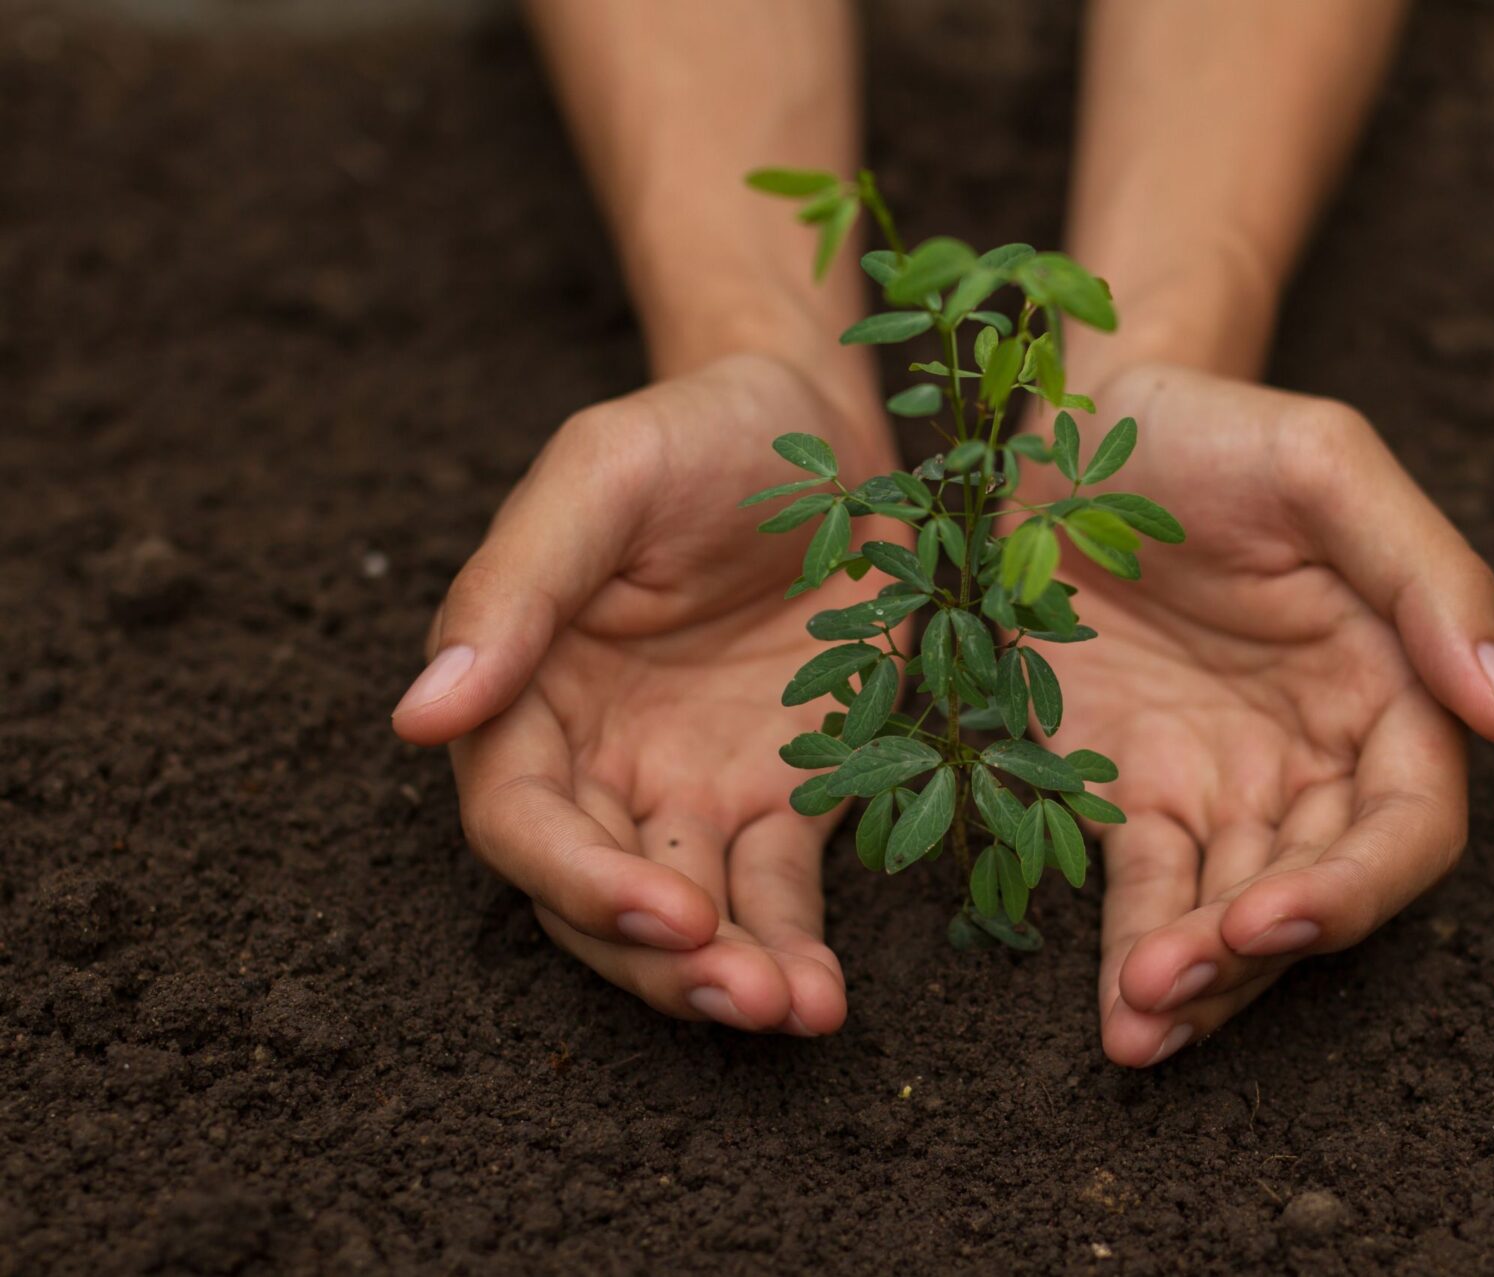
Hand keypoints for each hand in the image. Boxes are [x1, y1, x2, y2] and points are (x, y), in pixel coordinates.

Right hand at [391, 353, 898, 1035]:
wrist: (823, 426)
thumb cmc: (696, 433)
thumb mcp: (602, 477)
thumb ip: (514, 589)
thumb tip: (418, 719)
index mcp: (528, 691)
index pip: (519, 819)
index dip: (576, 878)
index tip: (661, 909)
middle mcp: (600, 759)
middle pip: (595, 897)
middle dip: (658, 957)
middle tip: (739, 993)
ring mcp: (692, 788)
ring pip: (686, 918)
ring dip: (726, 979)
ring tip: (789, 1011)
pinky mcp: (782, 798)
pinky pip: (776, 894)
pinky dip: (795, 949)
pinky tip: (823, 998)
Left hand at [1021, 362, 1493, 1065]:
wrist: (1074, 423)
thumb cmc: (1214, 430)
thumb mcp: (1326, 466)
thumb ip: (1428, 578)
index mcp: (1387, 686)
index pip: (1409, 824)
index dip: (1355, 887)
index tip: (1274, 914)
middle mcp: (1313, 756)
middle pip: (1316, 889)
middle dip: (1255, 949)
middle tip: (1174, 979)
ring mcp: (1219, 784)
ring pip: (1230, 913)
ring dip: (1197, 981)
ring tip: (1139, 1024)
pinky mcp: (1128, 794)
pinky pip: (1144, 893)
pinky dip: (1134, 956)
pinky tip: (1118, 1016)